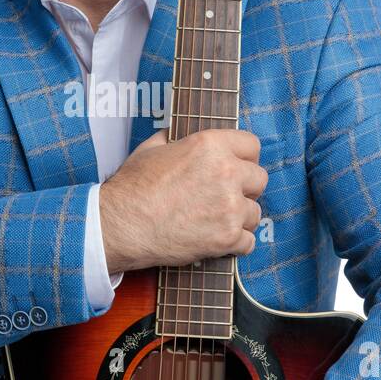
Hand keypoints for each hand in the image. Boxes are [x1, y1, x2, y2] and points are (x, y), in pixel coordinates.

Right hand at [99, 127, 267, 272]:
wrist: (120, 226)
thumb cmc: (132, 188)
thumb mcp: (152, 148)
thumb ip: (177, 138)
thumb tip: (182, 135)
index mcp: (211, 145)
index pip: (253, 145)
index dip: (244, 157)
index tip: (236, 167)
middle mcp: (227, 172)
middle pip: (260, 179)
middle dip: (245, 188)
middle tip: (224, 197)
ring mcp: (230, 207)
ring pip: (255, 212)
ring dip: (239, 218)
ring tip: (214, 221)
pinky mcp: (227, 238)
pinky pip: (248, 242)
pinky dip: (235, 245)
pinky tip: (216, 240)